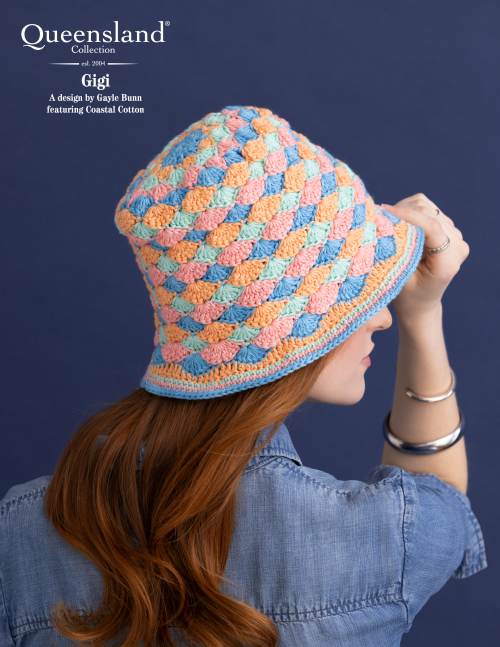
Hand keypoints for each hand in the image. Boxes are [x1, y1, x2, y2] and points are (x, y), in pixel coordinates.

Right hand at [379, 194, 469, 320]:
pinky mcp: (449, 229)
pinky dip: (411, 211)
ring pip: (428, 207)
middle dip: (403, 211)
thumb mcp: (398, 277)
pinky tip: (400, 224)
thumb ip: (395, 249)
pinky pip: (428, 208)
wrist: (420, 304)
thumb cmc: (406, 296)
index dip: (408, 215)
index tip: (384, 211)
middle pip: (430, 213)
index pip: (432, 228)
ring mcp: (456, 237)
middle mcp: (458, 247)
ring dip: (405, 210)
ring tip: (389, 224)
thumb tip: (383, 218)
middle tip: (379, 218)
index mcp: (448, 262)